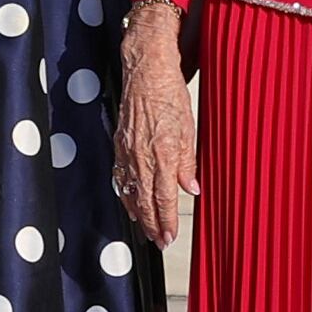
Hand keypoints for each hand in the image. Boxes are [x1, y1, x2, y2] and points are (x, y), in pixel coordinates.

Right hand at [112, 3, 197, 245]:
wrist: (145, 69)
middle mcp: (141, 155)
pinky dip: (126, 195)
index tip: (169, 237)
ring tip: (146, 230)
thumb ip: (187, 161)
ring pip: (130, 192)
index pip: (164, 197)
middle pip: (144, 200)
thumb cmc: (170, 93)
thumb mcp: (188, 126)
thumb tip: (191, 188)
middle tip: (159, 242)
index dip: (166, 220)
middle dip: (151, 224)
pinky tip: (130, 203)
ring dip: (138, 214)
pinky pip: (121, 177)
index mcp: (162, 152)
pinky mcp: (119, 144)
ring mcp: (126, 151)